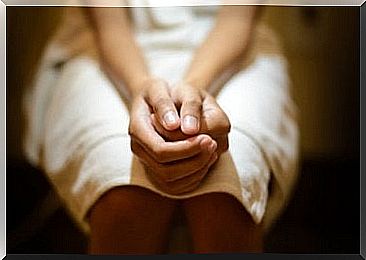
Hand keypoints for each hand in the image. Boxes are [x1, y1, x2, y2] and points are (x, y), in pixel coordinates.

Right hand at [128, 78, 217, 193]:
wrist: (153, 99)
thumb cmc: (158, 91)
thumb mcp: (159, 87)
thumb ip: (164, 103)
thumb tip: (174, 125)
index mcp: (137, 129)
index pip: (161, 151)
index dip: (186, 149)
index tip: (208, 137)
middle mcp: (139, 149)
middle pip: (166, 170)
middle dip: (194, 160)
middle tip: (214, 143)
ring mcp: (146, 162)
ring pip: (171, 181)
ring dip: (196, 169)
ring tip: (213, 149)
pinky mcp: (157, 170)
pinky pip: (176, 185)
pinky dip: (195, 176)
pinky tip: (207, 158)